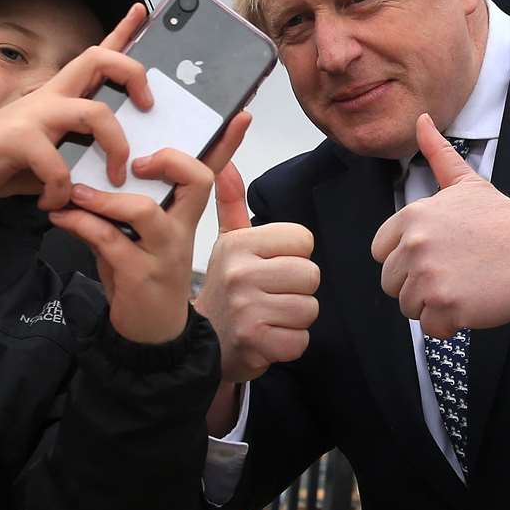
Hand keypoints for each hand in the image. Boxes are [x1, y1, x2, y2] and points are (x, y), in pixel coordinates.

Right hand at [0, 4, 151, 210]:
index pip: (95, 55)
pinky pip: (58, 165)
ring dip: (115, 148)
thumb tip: (114, 169)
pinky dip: (63, 191)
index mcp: (58, 94)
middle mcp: (49, 96)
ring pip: (93, 112)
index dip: (121, 31)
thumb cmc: (4, 162)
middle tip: (147, 109)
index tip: (142, 11)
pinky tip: (53, 204)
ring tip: (114, 177)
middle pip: (99, 60)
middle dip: (134, 75)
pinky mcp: (18, 140)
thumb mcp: (49, 153)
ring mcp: (33, 115)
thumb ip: (77, 152)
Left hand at [49, 112, 251, 344]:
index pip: (211, 172)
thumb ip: (125, 205)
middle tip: (136, 161)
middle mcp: (181, 231)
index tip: (238, 115)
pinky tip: (61, 216)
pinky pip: (108, 239)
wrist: (146, 336)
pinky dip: (80, 223)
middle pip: (196, 181)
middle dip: (169, 160)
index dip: (227, 144)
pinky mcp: (139, 275)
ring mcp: (163, 253)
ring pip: (145, 210)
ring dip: (106, 196)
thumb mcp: (137, 236)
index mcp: (185, 216)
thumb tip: (95, 168)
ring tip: (76, 191)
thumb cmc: (140, 277)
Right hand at [192, 162, 319, 382]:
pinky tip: (268, 338)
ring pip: (309, 308)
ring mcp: (247, 308)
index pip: (303, 239)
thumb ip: (231, 203)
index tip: (270, 267)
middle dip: (297, 289)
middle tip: (270, 295)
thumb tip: (226, 164)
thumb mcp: (226, 244)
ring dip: (294, 318)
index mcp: (238, 244)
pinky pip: (301, 340)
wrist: (199, 345)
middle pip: (310, 274)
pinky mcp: (255, 342)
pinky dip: (289, 343)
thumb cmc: (224, 290)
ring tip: (269, 316)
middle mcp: (240, 273)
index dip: (293, 256)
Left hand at [371, 113, 509, 338]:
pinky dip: (450, 324)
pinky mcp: (447, 307)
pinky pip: (431, 328)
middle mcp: (414, 246)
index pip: (380, 252)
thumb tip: (421, 119)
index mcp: (412, 217)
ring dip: (433, 305)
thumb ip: (437, 154)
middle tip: (454, 273)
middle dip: (418, 284)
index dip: (405, 258)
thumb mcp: (466, 183)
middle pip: (391, 283)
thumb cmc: (502, 220)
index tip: (436, 254)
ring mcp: (429, 278)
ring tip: (464, 286)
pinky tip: (472, 303)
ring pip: (408, 307)